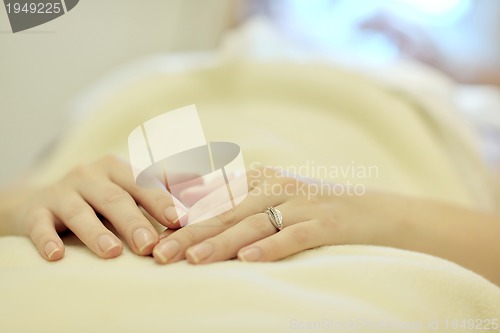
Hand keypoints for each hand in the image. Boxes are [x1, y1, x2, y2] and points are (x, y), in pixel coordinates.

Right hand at [16, 155, 188, 260]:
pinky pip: (40, 226)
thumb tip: (204, 181)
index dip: (162, 202)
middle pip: (115, 198)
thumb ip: (162, 186)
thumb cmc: (98, 197)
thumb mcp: (128, 187)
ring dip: (96, 233)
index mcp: (116, 169)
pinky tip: (56, 256)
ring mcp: (61, 192)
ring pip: (80, 211)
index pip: (143, 184)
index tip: (182, 221)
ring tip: (113, 252)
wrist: (42, 201)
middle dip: (134, 222)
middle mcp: (90, 176)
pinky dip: (47, 240)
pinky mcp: (35, 211)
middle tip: (150, 245)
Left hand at [152, 166, 382, 263]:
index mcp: (261, 181)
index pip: (215, 199)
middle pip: (227, 211)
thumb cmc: (316, 210)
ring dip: (222, 242)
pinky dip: (271, 246)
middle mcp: (277, 188)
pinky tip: (249, 260)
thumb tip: (200, 224)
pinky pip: (295, 235)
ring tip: (192, 260)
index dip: (184, 217)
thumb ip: (242, 206)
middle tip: (159, 253)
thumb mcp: (277, 200)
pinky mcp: (327, 223)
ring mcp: (302, 204)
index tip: (154, 234)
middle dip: (190, 233)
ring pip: (255, 223)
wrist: (374, 210)